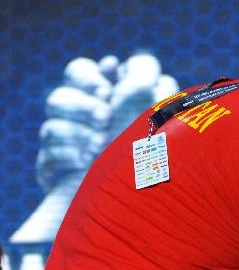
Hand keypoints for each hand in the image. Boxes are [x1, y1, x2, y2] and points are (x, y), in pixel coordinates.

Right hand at [36, 54, 179, 191]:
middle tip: (104, 117)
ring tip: (100, 144)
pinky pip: (47, 156)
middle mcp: (84, 122)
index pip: (82, 73)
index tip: (107, 89)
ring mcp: (68, 147)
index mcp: (109, 100)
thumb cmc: (162, 153)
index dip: (90, 76)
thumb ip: (142, 78)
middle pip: (60, 95)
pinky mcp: (56, 172)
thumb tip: (112, 63)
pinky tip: (86, 162)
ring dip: (76, 131)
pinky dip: (68, 156)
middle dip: (80, 104)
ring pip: (51, 125)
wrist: (149, 206)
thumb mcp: (159, 111)